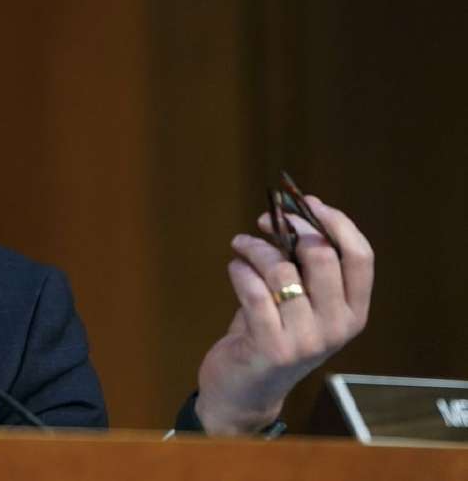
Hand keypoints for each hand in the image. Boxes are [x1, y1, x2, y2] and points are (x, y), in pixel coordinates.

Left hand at [194, 195, 373, 434]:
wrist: (244, 391)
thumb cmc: (270, 335)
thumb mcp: (300, 303)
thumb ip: (304, 266)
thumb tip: (294, 212)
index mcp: (353, 312)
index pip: (361, 256)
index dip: (336, 222)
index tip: (308, 202)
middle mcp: (338, 327)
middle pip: (322, 255)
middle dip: (291, 227)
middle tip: (266, 221)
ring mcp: (307, 339)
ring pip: (282, 270)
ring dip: (256, 247)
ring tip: (241, 245)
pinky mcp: (272, 346)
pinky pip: (254, 290)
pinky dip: (240, 269)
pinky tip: (234, 267)